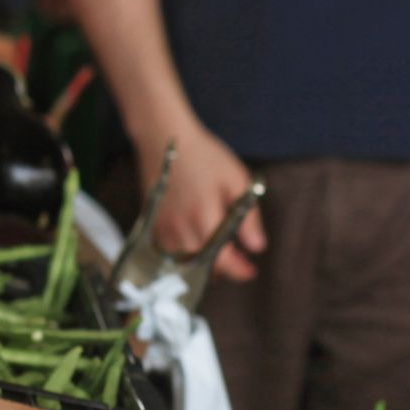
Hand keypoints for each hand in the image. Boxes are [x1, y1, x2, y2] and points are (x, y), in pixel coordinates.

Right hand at [139, 120, 265, 282]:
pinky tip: (199, 245)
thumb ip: (248, 218)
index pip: (223, 261)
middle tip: (241, 261)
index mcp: (204, 219)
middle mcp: (181, 229)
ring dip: (204, 263)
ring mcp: (163, 228)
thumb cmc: (205, 157)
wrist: (164, 138)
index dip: (239, 270)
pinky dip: (186, 254)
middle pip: (204, 266)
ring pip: (186, 262)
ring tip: (222, 254)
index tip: (251, 271)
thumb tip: (257, 247)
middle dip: (225, 268)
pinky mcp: (152, 224)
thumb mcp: (237, 182)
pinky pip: (170, 252)